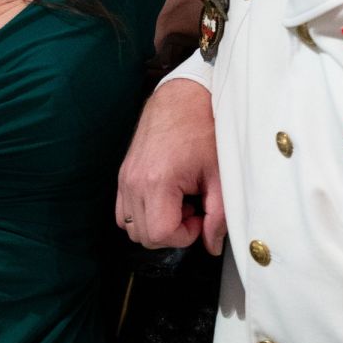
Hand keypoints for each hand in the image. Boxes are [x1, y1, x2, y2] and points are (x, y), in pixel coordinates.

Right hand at [117, 79, 224, 253]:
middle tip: (192, 211)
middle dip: (171, 232)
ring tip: (179, 204)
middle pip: (143, 236)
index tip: (199, 217)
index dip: (184, 235)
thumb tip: (212, 244)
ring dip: (156, 224)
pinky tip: (165, 198)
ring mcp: (125, 178)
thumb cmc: (201, 129)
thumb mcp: (219, 174)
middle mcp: (134, 182)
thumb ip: (218, 215)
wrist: (182, 99)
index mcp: (157, 181)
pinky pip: (123, 211)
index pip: (160, 234)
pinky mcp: (123, 175)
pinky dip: (143, 214)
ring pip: (131, 227)